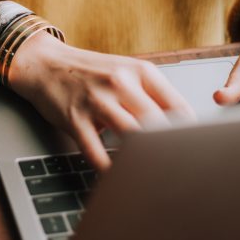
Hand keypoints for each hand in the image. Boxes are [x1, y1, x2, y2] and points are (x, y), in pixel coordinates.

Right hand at [9, 32, 194, 170]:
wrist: (45, 64)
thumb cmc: (89, 72)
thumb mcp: (125, 72)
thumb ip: (151, 95)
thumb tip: (183, 126)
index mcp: (140, 71)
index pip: (178, 106)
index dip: (189, 133)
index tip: (194, 150)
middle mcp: (120, 83)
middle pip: (157, 123)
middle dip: (169, 149)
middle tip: (176, 169)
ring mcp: (96, 101)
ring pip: (131, 136)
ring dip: (141, 159)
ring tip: (150, 175)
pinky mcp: (74, 118)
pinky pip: (95, 151)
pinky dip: (107, 168)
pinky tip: (116, 176)